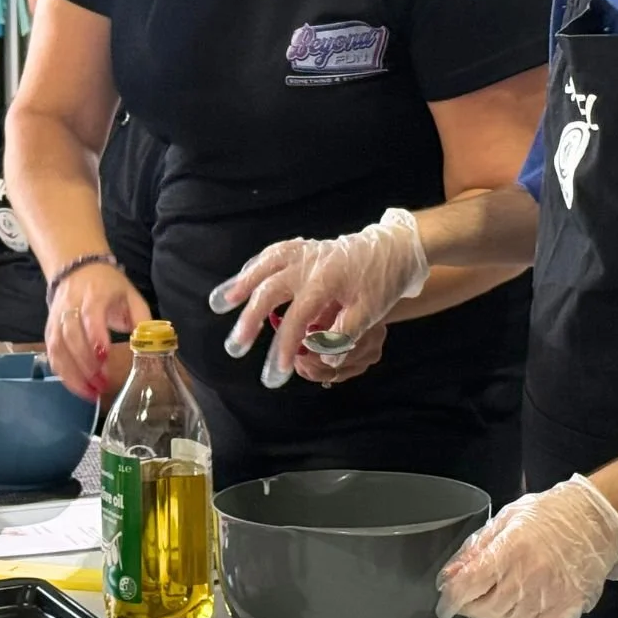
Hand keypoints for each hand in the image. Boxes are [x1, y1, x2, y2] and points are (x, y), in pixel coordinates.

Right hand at [44, 263, 149, 400]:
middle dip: (85, 363)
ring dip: (73, 373)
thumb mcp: (132, 297)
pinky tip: (79, 387)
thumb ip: (142, 321)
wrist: (78, 269)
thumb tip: (152, 346)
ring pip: (57, 348)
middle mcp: (71, 305)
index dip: (95, 335)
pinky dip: (63, 374)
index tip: (104, 356)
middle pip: (71, 335)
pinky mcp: (50, 330)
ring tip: (91, 392)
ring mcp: (57, 318)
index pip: (90, 314)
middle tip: (102, 384)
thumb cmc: (109, 286)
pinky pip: (52, 354)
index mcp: (95, 294)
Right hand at [209, 209, 428, 388]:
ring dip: (241, 285)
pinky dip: (255, 265)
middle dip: (249, 320)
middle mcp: (309, 263)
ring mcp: (305, 252)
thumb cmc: (384, 279)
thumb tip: (321, 357)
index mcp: (325, 280)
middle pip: (269, 291)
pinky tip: (244, 276)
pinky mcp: (306, 246)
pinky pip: (274, 253)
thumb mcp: (372, 310)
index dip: (283, 346)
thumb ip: (344, 333)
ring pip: (265, 266)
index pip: (296, 318)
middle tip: (236, 347)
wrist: (396, 246)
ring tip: (221, 304)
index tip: (276, 371)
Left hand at [435, 474, 617, 617]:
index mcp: (511, 549)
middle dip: (471, 606)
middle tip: (471, 597)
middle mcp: (530, 576)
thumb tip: (450, 575)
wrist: (594, 520)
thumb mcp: (506, 520)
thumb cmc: (550, 514)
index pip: (469, 586)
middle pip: (485, 609)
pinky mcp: (567, 609)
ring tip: (499, 597)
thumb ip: (476, 549)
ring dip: (495, 615)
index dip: (450, 600)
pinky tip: (518, 612)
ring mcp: (550, 596)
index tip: (444, 605)